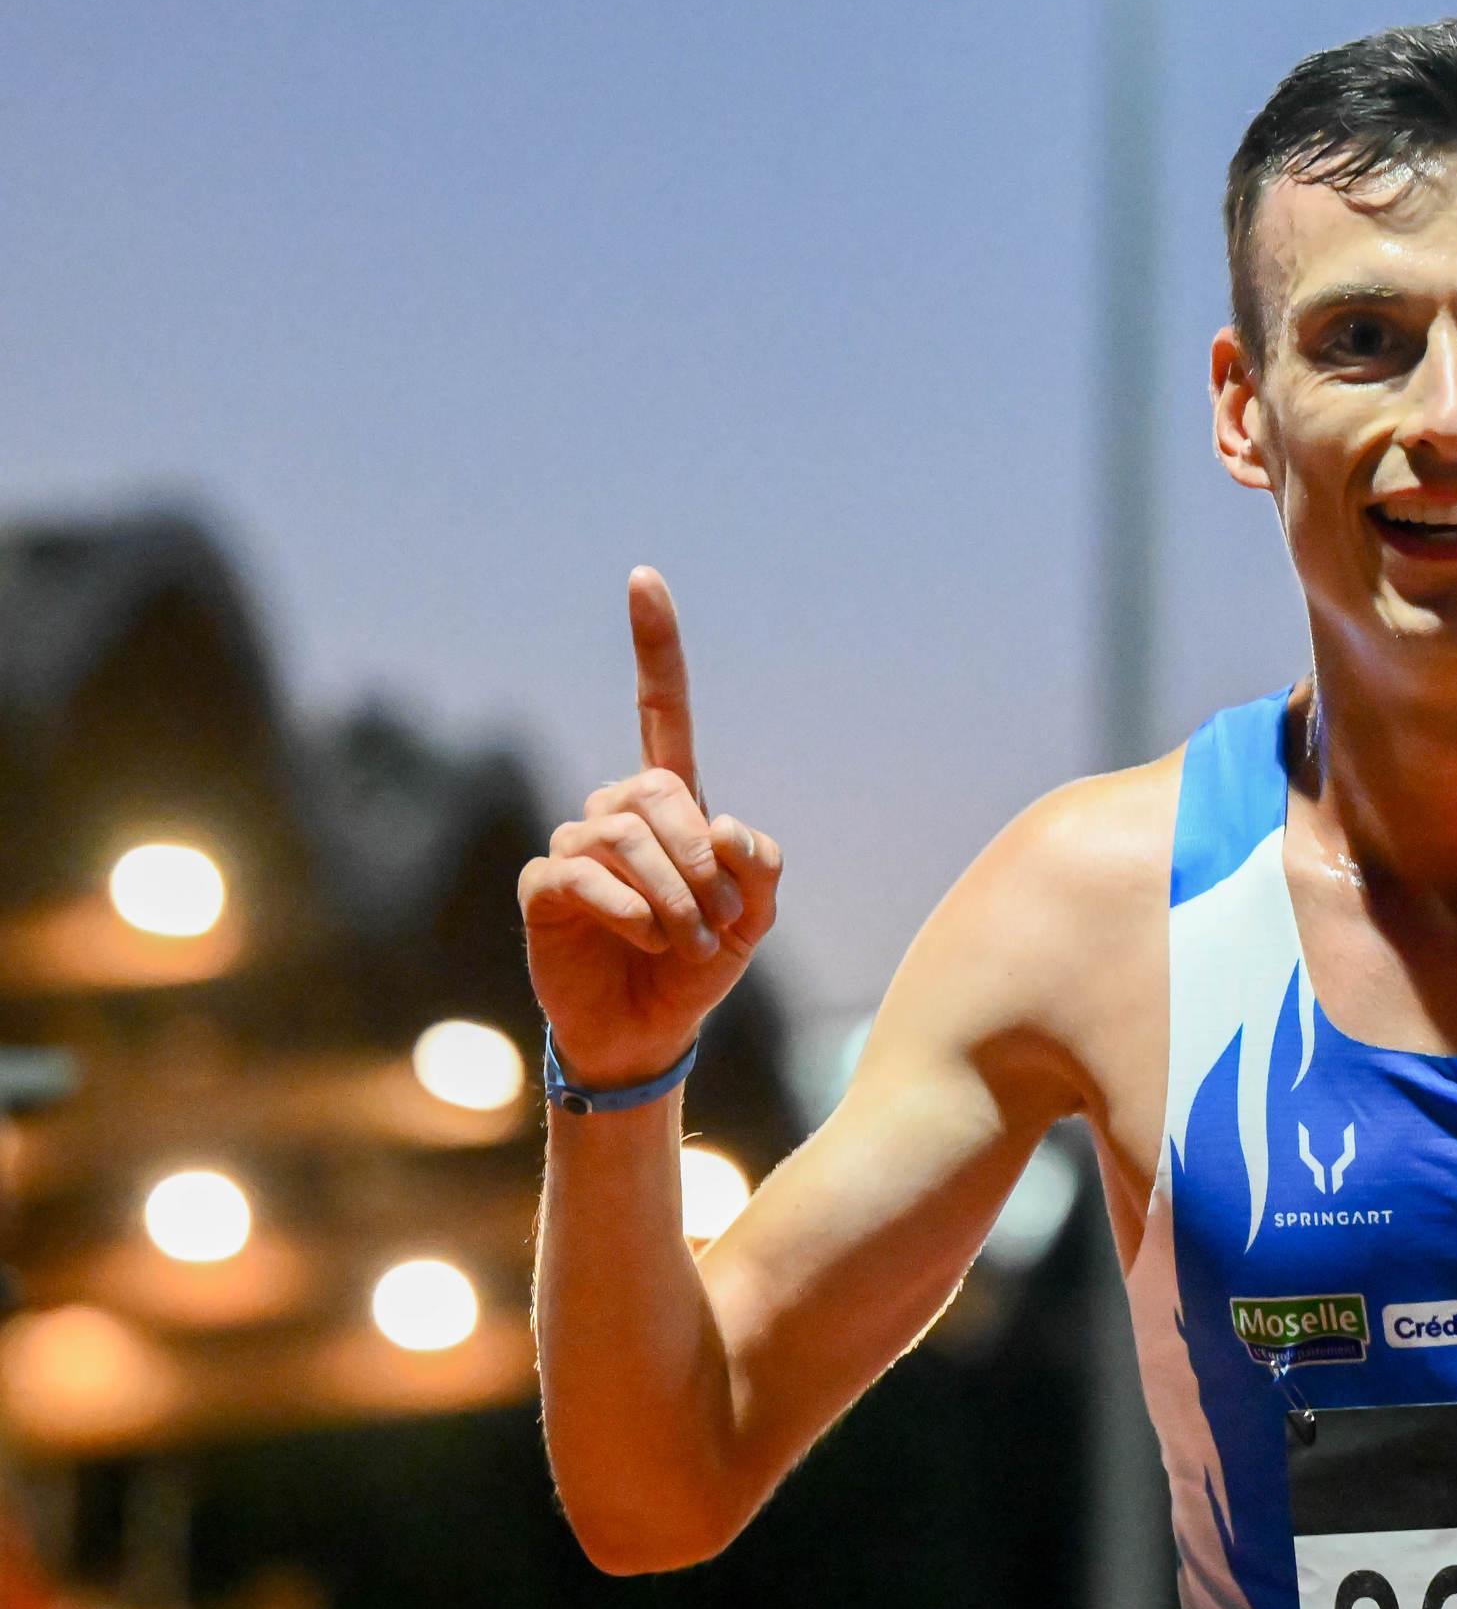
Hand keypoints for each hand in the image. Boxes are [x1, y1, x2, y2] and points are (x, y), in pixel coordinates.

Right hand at [518, 567, 783, 1088]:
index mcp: (671, 804)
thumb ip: (759, 867)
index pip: (659, 710)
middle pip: (659, 793)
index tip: (642, 578)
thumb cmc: (699, 966)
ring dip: (676, 898)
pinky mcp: (544, 887)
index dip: (654, 648)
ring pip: (626, 837)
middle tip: (721, 925)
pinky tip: (646, 941)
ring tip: (689, 945)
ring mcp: (574, 845)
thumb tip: (720, 825)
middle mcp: (616, 811)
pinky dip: (633, 912)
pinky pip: (587, 876)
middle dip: (702, 862)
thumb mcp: (755, 917)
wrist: (649, 1031)